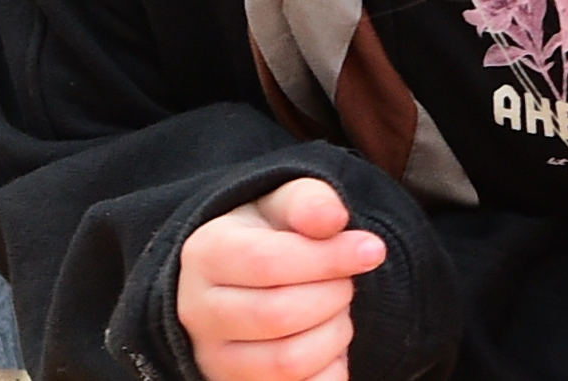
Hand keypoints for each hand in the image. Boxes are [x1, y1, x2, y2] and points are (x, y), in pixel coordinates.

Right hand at [175, 177, 380, 380]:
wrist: (238, 282)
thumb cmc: (265, 239)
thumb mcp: (281, 206)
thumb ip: (307, 202)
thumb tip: (333, 219)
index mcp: (204, 255)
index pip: (267, 263)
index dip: (329, 258)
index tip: (370, 250)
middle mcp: (197, 311)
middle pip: (279, 315)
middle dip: (332, 297)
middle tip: (344, 281)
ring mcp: (216, 359)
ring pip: (289, 362)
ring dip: (333, 334)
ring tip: (334, 310)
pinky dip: (331, 369)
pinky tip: (327, 343)